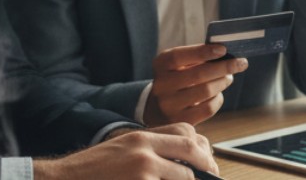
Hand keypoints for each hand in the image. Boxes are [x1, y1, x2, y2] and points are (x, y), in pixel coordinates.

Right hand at [34, 123, 217, 179]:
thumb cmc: (92, 169)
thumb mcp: (122, 148)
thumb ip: (150, 148)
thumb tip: (183, 158)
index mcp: (141, 136)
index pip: (185, 131)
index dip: (201, 144)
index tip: (207, 158)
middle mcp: (144, 149)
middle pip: (191, 151)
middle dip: (207, 165)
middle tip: (213, 175)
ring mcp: (142, 170)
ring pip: (184, 176)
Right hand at [144, 44, 246, 125]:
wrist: (160, 107)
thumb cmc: (179, 77)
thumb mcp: (181, 63)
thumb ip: (198, 55)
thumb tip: (226, 53)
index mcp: (161, 64)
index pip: (179, 56)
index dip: (203, 52)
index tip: (223, 49)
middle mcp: (161, 85)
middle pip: (198, 74)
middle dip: (224, 67)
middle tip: (241, 63)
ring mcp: (169, 106)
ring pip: (205, 91)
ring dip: (223, 82)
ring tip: (228, 77)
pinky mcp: (180, 121)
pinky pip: (208, 109)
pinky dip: (218, 99)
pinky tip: (218, 93)